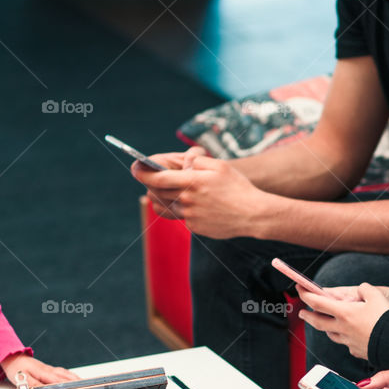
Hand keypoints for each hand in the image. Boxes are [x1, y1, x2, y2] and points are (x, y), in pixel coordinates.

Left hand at [0, 354, 77, 386]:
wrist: (11, 357)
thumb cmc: (16, 369)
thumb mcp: (21, 379)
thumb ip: (33, 386)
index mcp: (43, 373)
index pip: (59, 382)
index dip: (68, 387)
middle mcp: (49, 370)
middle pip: (66, 377)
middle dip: (77, 383)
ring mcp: (50, 369)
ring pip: (66, 374)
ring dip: (75, 379)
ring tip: (84, 385)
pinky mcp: (48, 369)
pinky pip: (63, 372)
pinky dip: (70, 376)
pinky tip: (73, 379)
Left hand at [137, 155, 274, 237]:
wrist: (253, 215)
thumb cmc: (238, 187)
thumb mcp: (220, 166)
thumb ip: (197, 162)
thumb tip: (183, 165)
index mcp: (192, 182)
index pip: (157, 177)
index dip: (141, 171)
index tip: (135, 167)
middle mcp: (187, 200)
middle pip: (156, 191)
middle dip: (151, 183)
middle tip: (152, 176)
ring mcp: (190, 216)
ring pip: (165, 205)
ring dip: (164, 196)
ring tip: (171, 189)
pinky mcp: (194, 227)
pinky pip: (179, 216)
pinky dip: (181, 208)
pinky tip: (195, 204)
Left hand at [297, 281, 388, 360]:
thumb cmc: (385, 319)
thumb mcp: (377, 296)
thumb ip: (366, 289)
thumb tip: (362, 289)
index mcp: (344, 312)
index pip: (317, 303)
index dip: (305, 294)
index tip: (299, 289)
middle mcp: (342, 328)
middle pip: (317, 322)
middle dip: (307, 316)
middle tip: (302, 312)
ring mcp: (348, 341)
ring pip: (331, 334)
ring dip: (324, 328)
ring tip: (324, 323)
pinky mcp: (356, 350)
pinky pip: (346, 344)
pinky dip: (344, 338)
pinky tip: (349, 336)